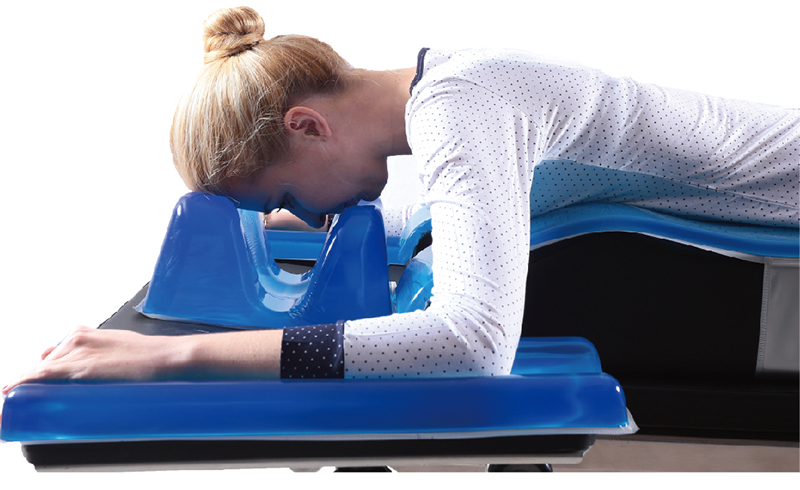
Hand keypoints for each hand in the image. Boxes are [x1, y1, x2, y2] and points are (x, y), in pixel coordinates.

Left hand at [2, 326, 186, 394]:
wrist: (166, 357)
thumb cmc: (146, 356)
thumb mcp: (113, 346)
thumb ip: (88, 352)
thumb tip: (59, 357)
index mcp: (83, 333)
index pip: (50, 356)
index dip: (37, 372)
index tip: (25, 382)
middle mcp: (76, 338)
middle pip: (44, 365)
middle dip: (32, 381)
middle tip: (23, 396)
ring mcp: (78, 351)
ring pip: (41, 371)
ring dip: (26, 384)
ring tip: (15, 397)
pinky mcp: (83, 367)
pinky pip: (44, 374)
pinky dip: (25, 381)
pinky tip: (12, 390)